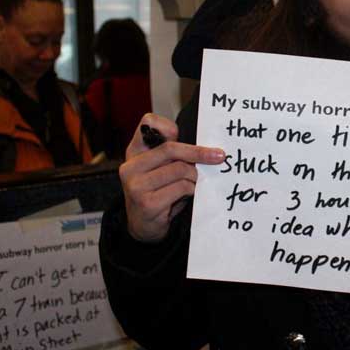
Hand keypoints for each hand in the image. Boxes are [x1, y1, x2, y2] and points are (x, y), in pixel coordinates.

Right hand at [120, 113, 224, 242]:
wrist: (142, 226)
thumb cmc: (156, 192)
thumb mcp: (159, 169)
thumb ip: (172, 154)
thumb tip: (205, 147)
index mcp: (134, 152)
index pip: (148, 123)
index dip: (168, 125)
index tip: (184, 133)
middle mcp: (130, 167)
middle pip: (171, 149)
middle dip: (199, 153)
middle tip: (219, 156)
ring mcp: (137, 186)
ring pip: (180, 170)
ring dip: (195, 177)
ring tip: (194, 184)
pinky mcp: (148, 203)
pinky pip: (182, 188)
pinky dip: (191, 191)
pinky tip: (188, 196)